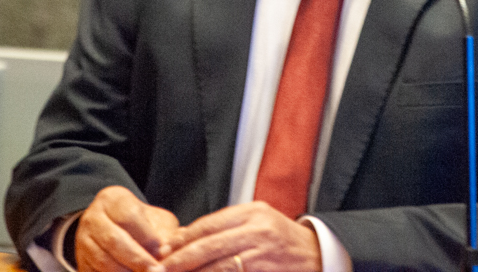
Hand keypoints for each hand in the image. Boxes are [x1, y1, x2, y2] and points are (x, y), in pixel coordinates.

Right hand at [76, 186, 179, 271]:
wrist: (116, 229)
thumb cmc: (142, 224)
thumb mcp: (155, 219)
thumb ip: (164, 232)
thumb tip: (169, 251)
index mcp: (112, 199)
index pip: (128, 216)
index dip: (147, 236)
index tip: (163, 250)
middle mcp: (93, 218)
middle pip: (114, 240)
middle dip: (137, 259)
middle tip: (156, 271)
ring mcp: (83, 241)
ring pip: (103, 261)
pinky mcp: (81, 263)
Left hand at [159, 201, 321, 271]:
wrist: (319, 254)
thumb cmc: (281, 239)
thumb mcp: (257, 221)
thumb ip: (225, 227)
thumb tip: (183, 237)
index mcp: (252, 212)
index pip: (208, 224)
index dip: (183, 239)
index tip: (162, 251)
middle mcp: (258, 229)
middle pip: (209, 245)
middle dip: (180, 260)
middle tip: (158, 270)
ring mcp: (263, 253)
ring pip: (219, 266)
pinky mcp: (267, 271)